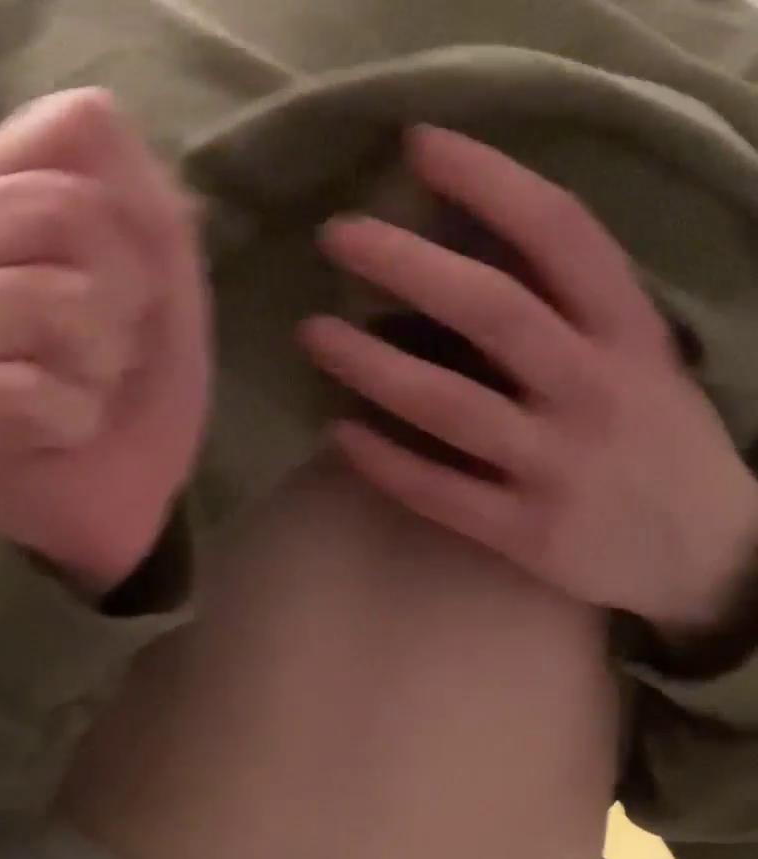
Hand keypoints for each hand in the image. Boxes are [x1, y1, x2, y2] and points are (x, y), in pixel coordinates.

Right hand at [0, 89, 211, 592]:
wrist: (127, 487)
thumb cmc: (135, 366)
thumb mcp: (164, 259)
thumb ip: (134, 178)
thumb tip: (88, 124)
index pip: (75, 128)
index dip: (138, 210)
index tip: (134, 275)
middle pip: (62, 210)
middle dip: (125, 290)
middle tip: (115, 344)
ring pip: (36, 299)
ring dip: (100, 359)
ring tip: (90, 386)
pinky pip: (15, 389)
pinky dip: (71, 416)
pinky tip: (66, 429)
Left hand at [300, 126, 757, 630]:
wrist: (706, 551)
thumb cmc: (655, 434)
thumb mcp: (638, 353)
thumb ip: (568, 304)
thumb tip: (463, 233)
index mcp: (625, 329)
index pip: (559, 232)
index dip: (489, 181)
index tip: (421, 146)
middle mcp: (592, 388)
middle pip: (490, 310)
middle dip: (407, 264)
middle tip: (338, 236)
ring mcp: (557, 465)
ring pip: (449, 405)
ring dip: (372, 365)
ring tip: (313, 333)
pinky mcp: (528, 534)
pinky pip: (440, 492)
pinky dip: (386, 461)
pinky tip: (340, 431)